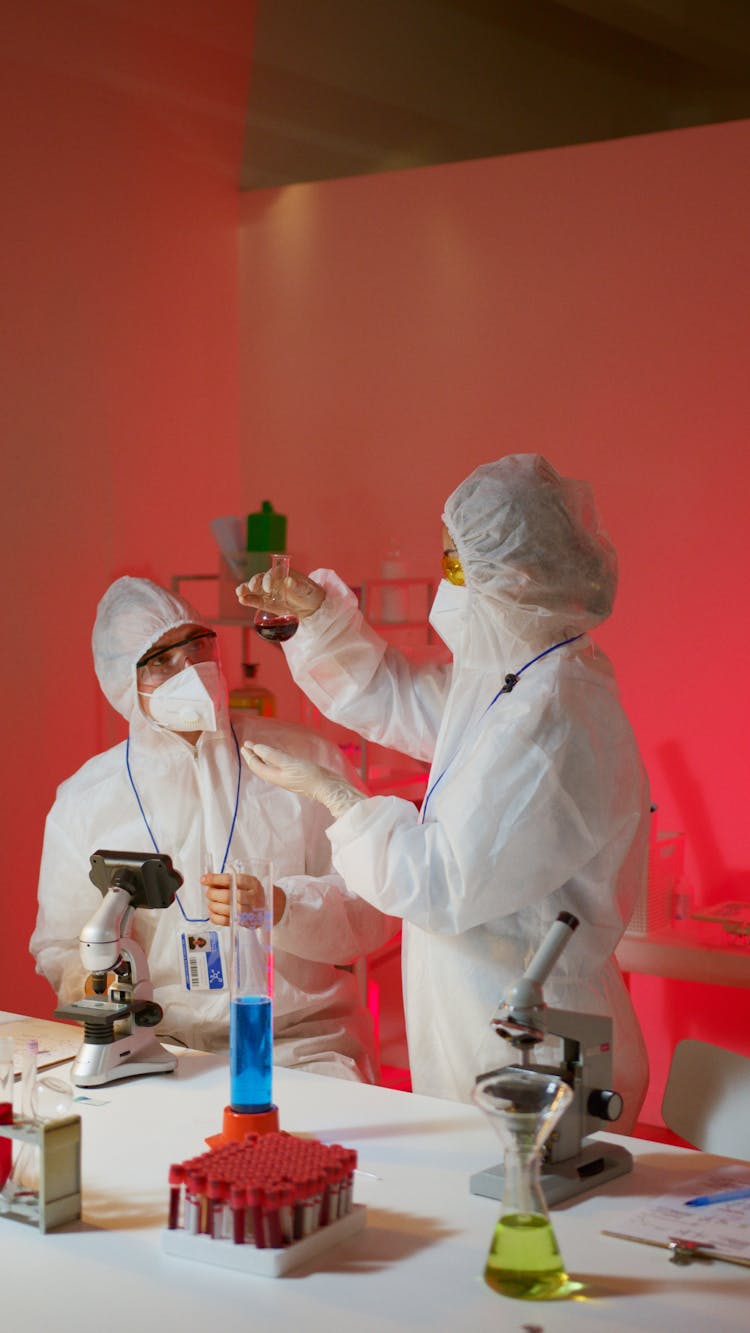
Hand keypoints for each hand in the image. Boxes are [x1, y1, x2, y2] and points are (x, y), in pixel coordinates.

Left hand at [202, 872, 285, 926]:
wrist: (271, 906)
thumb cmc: (254, 892)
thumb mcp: (246, 882)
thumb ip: (229, 881)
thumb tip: (208, 880)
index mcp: (253, 883)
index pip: (232, 880)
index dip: (216, 879)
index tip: (204, 879)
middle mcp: (253, 897)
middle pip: (230, 896)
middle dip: (214, 894)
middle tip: (209, 893)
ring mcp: (251, 911)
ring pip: (228, 909)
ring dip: (214, 906)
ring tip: (211, 903)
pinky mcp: (246, 922)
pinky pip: (227, 921)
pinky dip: (216, 918)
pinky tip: (213, 913)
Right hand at [235, 568, 324, 618]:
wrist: (311, 607)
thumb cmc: (310, 593)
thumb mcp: (307, 589)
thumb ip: (297, 586)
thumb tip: (288, 581)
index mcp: (282, 574)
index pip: (271, 573)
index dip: (268, 578)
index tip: (268, 587)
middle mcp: (273, 581)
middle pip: (259, 579)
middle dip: (253, 582)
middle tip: (252, 588)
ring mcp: (268, 592)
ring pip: (254, 590)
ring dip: (246, 590)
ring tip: (239, 593)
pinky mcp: (266, 603)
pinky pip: (256, 601)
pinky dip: (248, 600)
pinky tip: (241, 600)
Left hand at [242, 742, 363, 818]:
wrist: (327, 787)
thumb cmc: (309, 775)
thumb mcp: (289, 763)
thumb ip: (272, 755)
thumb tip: (256, 748)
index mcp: (274, 776)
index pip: (256, 766)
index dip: (249, 755)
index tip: (244, 744)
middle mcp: (278, 777)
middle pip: (261, 766)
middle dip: (253, 756)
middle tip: (248, 744)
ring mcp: (287, 776)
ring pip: (269, 766)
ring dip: (262, 757)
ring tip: (258, 748)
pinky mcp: (295, 774)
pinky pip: (278, 765)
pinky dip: (273, 758)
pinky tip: (276, 755)